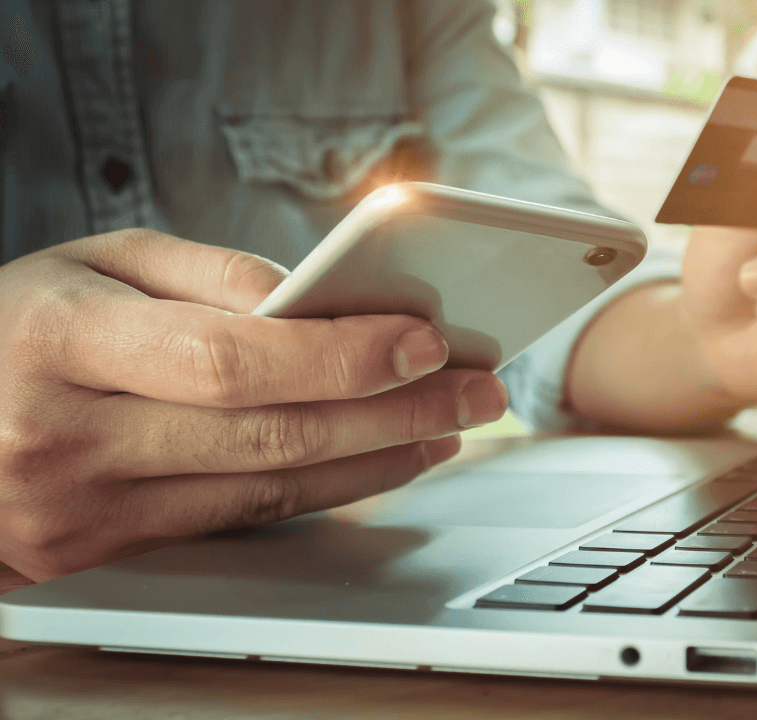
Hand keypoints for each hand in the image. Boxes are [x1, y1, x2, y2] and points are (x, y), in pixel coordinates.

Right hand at [0, 230, 507, 579]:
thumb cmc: (16, 326)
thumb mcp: (93, 263)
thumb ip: (206, 273)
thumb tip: (317, 303)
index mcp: (61, 343)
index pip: (227, 358)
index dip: (338, 356)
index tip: (425, 340)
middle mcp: (67, 438)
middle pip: (266, 434)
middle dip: (392, 412)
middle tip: (475, 389)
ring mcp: (81, 511)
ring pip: (265, 490)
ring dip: (375, 458)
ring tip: (447, 426)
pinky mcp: (102, 555)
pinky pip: (238, 521)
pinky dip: (321, 491)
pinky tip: (376, 463)